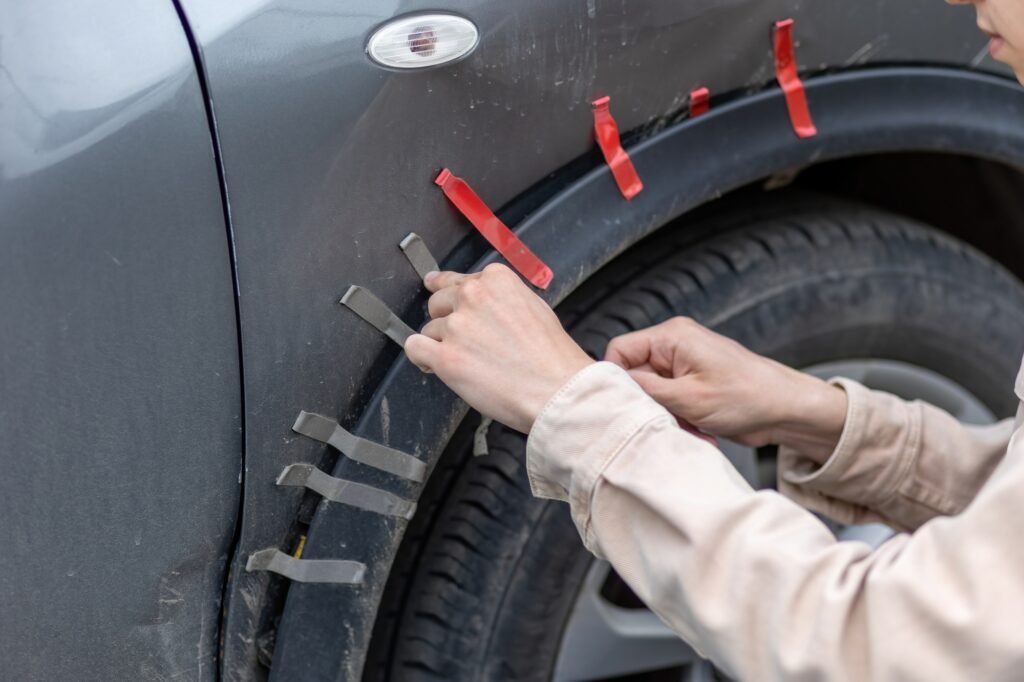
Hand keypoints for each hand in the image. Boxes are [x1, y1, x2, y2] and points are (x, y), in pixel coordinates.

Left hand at [405, 264, 592, 432]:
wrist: (557, 390)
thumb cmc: (551, 357)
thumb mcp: (534, 307)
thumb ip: (501, 298)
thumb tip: (481, 302)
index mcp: (496, 280)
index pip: (457, 279)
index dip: (450, 293)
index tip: (435, 288)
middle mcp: (472, 296)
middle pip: (438, 302)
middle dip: (446, 320)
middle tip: (465, 341)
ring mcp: (457, 326)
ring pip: (428, 329)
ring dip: (440, 344)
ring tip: (466, 362)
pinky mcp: (445, 357)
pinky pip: (415, 348)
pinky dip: (422, 358)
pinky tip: (434, 366)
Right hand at [605, 318, 845, 459]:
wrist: (787, 410)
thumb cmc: (749, 397)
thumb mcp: (688, 398)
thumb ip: (644, 391)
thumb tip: (611, 388)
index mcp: (672, 337)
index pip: (619, 351)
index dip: (616, 381)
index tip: (625, 406)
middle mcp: (674, 346)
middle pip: (634, 375)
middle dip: (648, 404)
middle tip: (666, 420)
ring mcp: (683, 366)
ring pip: (651, 394)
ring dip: (666, 416)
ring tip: (691, 427)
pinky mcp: (691, 384)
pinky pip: (669, 403)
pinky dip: (679, 419)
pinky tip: (699, 430)